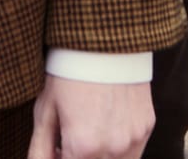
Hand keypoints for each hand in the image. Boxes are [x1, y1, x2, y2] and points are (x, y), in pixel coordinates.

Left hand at [28, 75, 151, 158]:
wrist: (105, 39)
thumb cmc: (69, 73)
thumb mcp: (46, 110)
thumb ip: (40, 149)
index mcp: (83, 148)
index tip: (58, 148)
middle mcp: (112, 148)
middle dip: (80, 156)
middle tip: (71, 141)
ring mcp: (134, 139)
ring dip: (101, 156)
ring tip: (90, 133)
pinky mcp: (147, 127)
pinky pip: (133, 151)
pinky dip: (119, 148)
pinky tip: (107, 125)